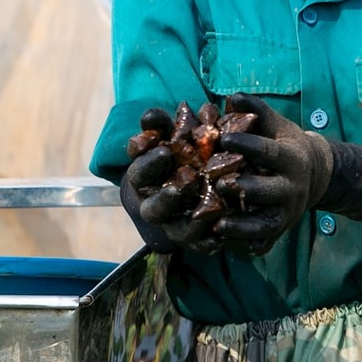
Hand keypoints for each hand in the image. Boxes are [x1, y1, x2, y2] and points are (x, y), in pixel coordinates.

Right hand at [121, 109, 223, 253]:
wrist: (186, 184)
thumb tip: (151, 115)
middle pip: (154, 209)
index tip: (166, 149)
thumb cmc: (175, 155)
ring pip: (178, 231)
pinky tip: (221, 235)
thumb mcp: (167, 137)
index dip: (149, 163)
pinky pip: (201, 245)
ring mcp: (173, 226)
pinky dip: (210, 241)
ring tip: (209, 210)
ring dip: (192, 222)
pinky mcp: (194, 241)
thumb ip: (160, 126)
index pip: (139, 174)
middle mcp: (154, 207)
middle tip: (188, 180)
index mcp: (142, 181)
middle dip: (168, 197)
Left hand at [214, 94, 333, 251]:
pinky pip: (267, 241)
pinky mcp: (282, 229)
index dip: (248, 144)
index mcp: (291, 158)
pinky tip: (234, 247)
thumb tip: (232, 96)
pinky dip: (253, 245)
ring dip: (244, 225)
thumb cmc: (285, 144)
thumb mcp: (275, 125)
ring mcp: (288, 212)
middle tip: (220, 184)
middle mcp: (292, 187)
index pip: (269, 152)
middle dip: (247, 188)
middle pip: (270, 190)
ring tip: (218, 224)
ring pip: (267, 222)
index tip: (224, 137)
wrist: (315, 174)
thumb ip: (255, 110)